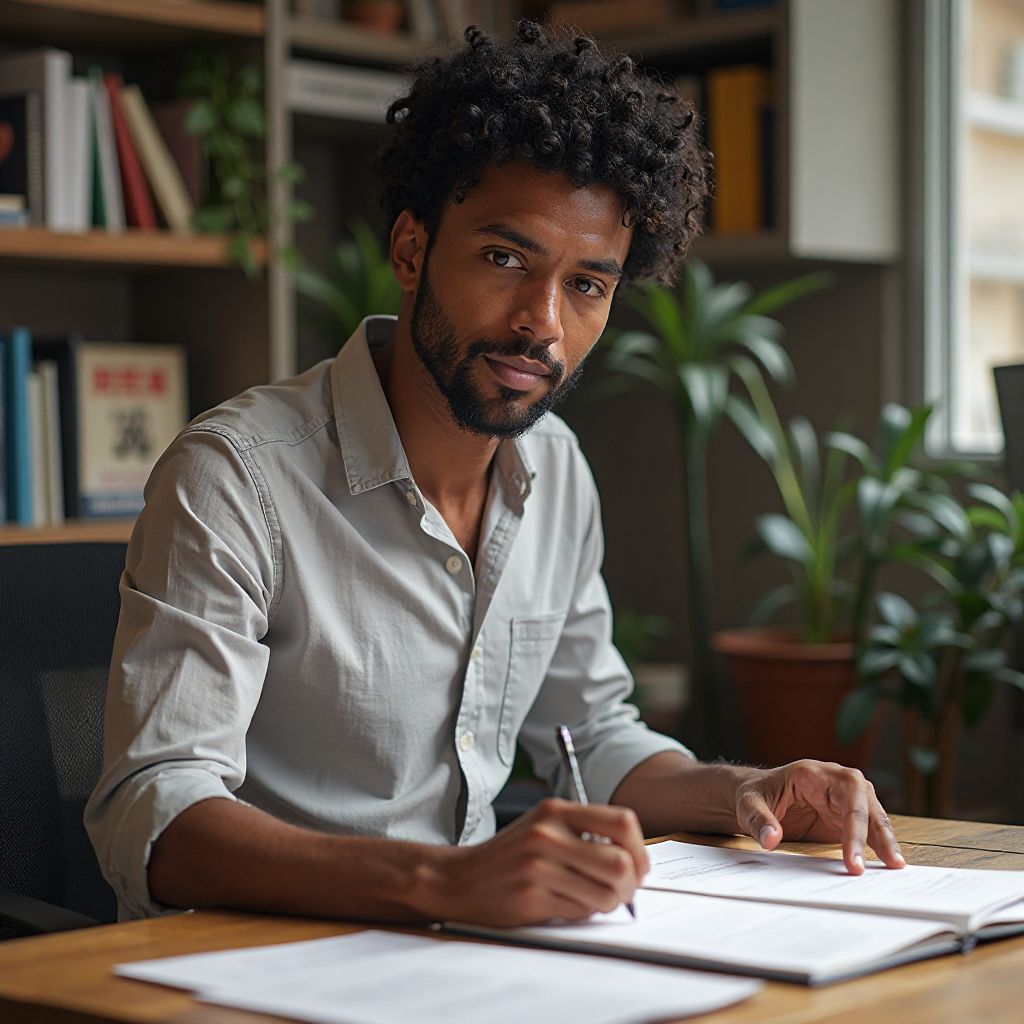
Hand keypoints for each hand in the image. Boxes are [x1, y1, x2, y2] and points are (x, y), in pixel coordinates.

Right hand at [427, 798, 647, 926]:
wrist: (458, 878)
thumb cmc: (511, 855)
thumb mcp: (545, 826)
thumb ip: (585, 833)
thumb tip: (636, 861)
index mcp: (556, 810)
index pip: (622, 822)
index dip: (639, 849)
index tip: (638, 866)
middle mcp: (548, 834)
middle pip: (621, 863)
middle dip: (630, 885)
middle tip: (622, 891)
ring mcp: (539, 866)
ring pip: (606, 893)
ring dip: (608, 903)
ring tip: (592, 899)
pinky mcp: (531, 897)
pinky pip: (581, 912)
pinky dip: (582, 913)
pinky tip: (565, 904)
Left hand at [733, 759, 905, 874]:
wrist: (754, 795)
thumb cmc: (753, 795)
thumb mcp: (747, 804)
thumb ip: (757, 820)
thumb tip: (770, 839)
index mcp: (814, 773)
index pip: (846, 796)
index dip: (854, 828)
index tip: (852, 859)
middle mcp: (834, 781)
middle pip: (866, 803)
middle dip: (880, 833)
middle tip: (890, 863)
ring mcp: (842, 798)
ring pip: (872, 815)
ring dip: (885, 839)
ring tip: (895, 865)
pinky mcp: (844, 815)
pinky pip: (866, 828)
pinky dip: (876, 844)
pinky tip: (885, 862)